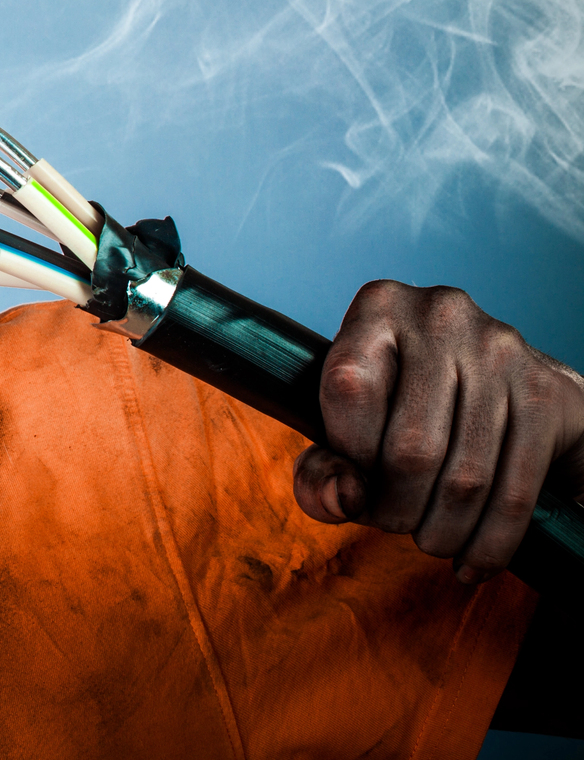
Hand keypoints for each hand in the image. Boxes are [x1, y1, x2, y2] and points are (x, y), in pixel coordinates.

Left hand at [294, 280, 583, 582]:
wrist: (504, 398)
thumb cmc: (403, 413)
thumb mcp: (347, 431)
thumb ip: (321, 471)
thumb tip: (343, 498)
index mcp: (379, 306)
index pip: (348, 389)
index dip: (349, 456)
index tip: (356, 486)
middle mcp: (443, 313)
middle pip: (411, 446)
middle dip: (397, 508)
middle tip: (395, 524)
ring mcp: (503, 349)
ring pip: (466, 476)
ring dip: (442, 532)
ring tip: (431, 542)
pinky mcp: (550, 393)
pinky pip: (515, 490)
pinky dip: (488, 544)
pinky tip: (470, 564)